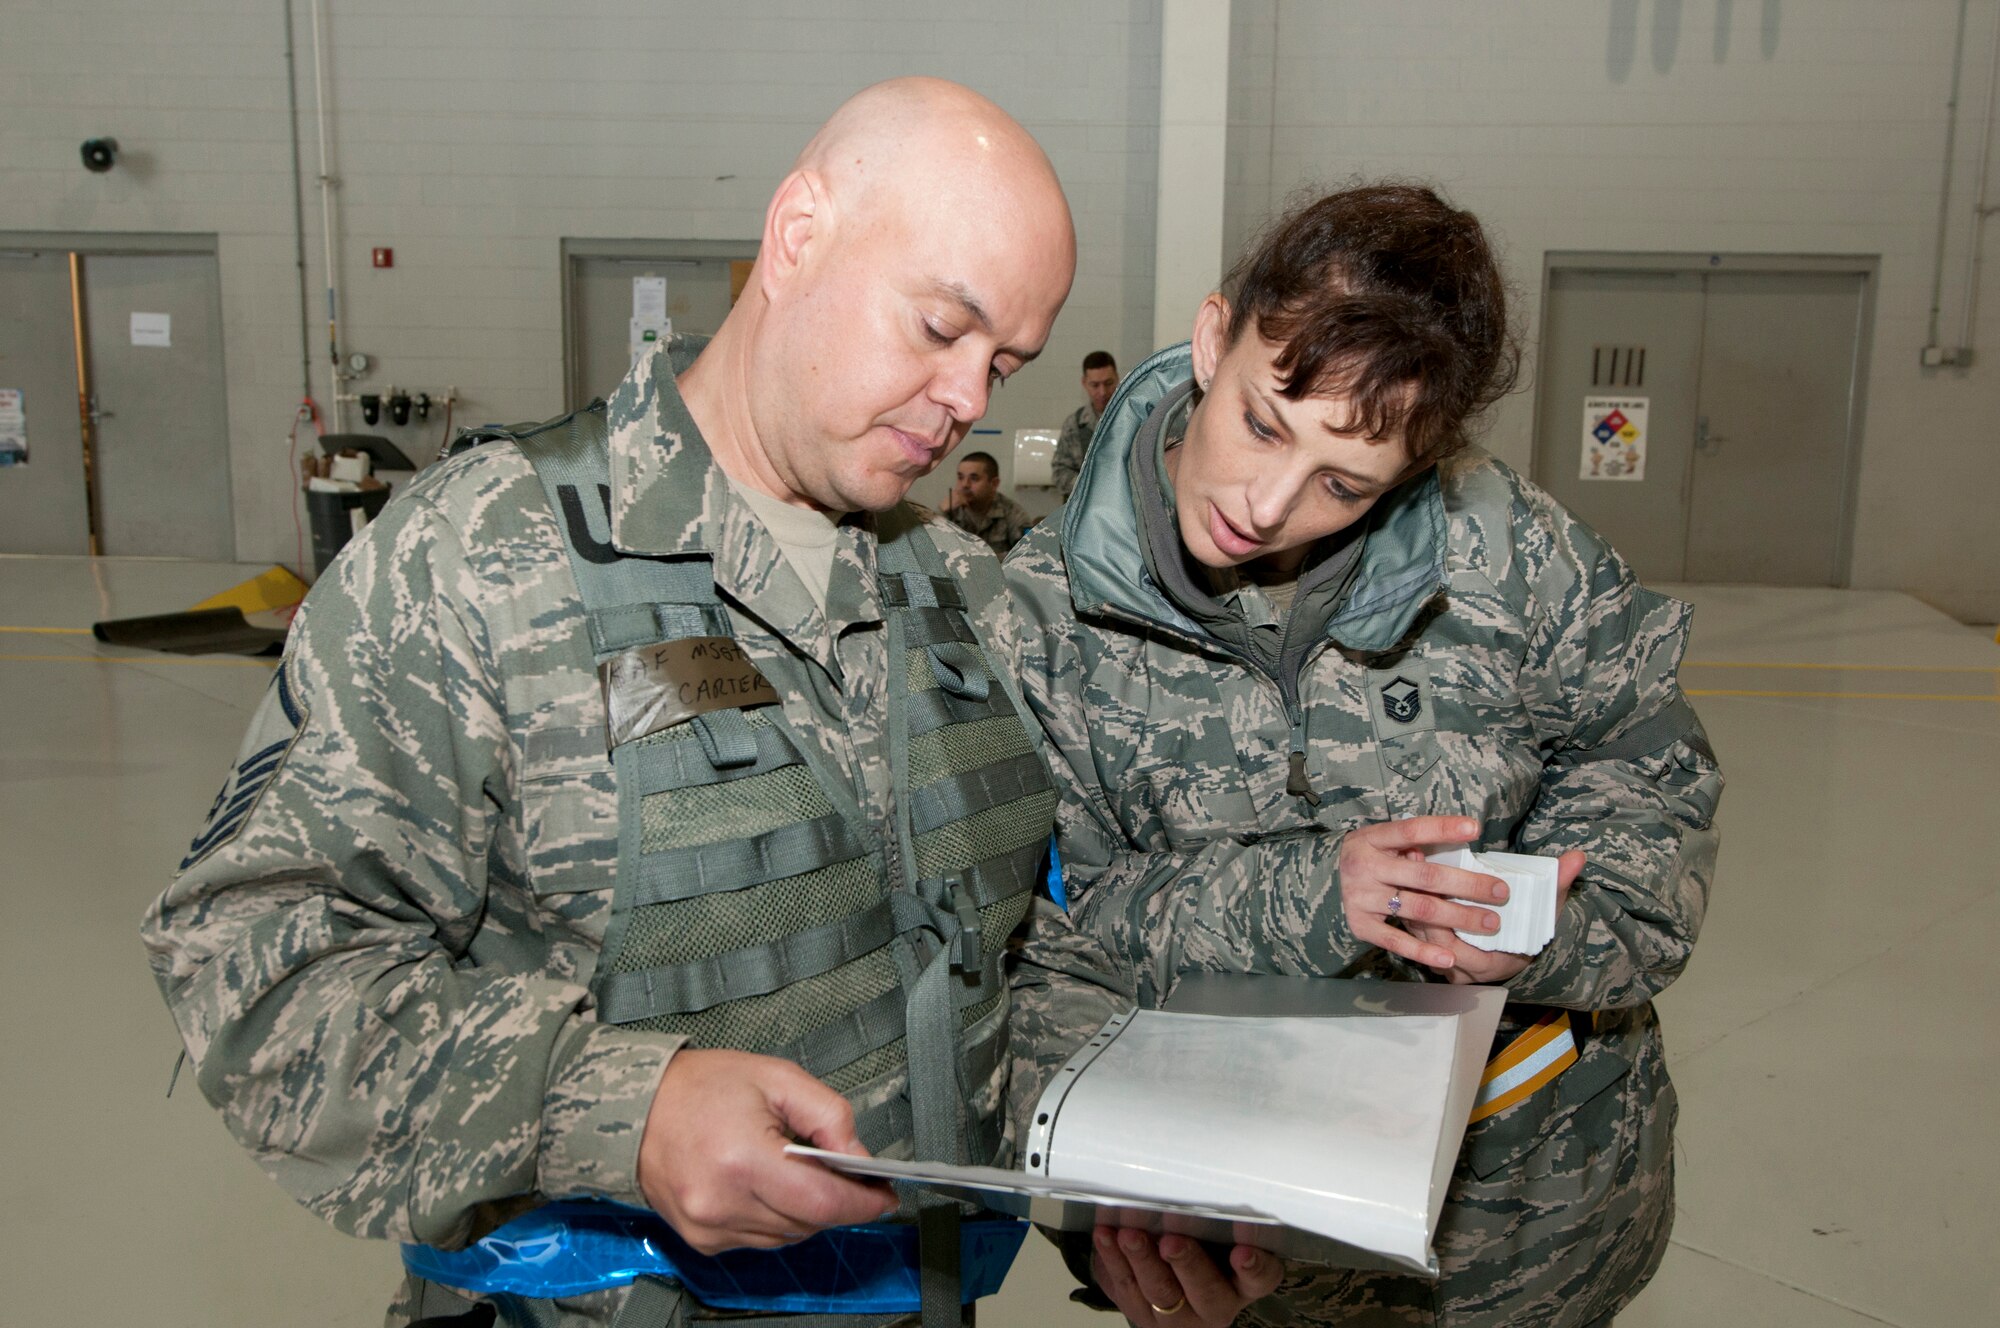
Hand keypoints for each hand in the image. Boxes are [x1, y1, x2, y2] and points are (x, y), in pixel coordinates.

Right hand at [636, 1048, 896, 1253]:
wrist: (633, 1108)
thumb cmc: (701, 1087)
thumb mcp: (776, 1078)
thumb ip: (828, 1116)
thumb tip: (860, 1159)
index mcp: (743, 1160)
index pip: (822, 1202)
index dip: (862, 1202)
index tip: (884, 1195)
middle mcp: (723, 1203)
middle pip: (808, 1222)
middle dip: (835, 1200)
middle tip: (845, 1172)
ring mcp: (709, 1227)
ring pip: (788, 1236)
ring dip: (805, 1211)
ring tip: (796, 1171)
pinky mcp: (701, 1239)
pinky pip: (760, 1240)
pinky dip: (775, 1218)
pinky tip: (766, 1185)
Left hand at [1091, 1226, 1282, 1326]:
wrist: (1171, 1279)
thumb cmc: (1204, 1241)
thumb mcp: (1218, 1231)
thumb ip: (1215, 1211)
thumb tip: (1195, 1165)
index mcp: (1245, 1282)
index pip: (1260, 1278)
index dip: (1254, 1266)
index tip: (1242, 1250)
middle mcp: (1216, 1303)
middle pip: (1207, 1292)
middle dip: (1187, 1264)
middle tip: (1172, 1241)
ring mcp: (1178, 1313)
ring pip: (1161, 1291)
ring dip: (1143, 1261)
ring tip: (1130, 1235)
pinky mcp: (1142, 1312)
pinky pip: (1125, 1287)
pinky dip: (1113, 1260)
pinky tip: (1106, 1236)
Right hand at [1337, 817, 1509, 969]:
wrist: (1316, 883)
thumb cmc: (1364, 857)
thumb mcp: (1379, 840)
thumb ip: (1408, 842)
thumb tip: (1443, 848)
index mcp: (1373, 839)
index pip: (1412, 830)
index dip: (1443, 828)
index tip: (1475, 829)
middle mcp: (1366, 867)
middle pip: (1425, 877)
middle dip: (1467, 885)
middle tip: (1501, 892)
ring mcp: (1362, 898)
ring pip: (1419, 909)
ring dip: (1458, 918)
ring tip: (1490, 923)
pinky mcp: (1360, 925)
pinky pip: (1397, 941)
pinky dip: (1424, 950)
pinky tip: (1449, 957)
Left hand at [1403, 849, 1584, 983]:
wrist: (1512, 950)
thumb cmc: (1529, 930)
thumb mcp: (1546, 911)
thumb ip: (1558, 885)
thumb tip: (1577, 858)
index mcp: (1487, 966)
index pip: (1458, 947)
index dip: (1446, 914)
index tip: (1438, 877)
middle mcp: (1459, 969)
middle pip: (1430, 938)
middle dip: (1421, 899)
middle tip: (1416, 862)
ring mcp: (1440, 962)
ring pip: (1415, 933)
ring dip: (1410, 897)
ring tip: (1407, 860)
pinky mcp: (1426, 952)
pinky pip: (1410, 930)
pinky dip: (1407, 901)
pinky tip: (1403, 871)